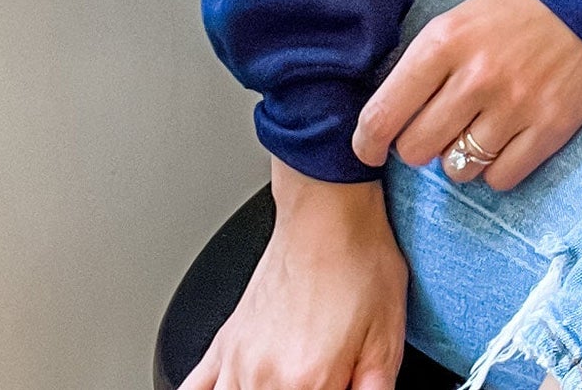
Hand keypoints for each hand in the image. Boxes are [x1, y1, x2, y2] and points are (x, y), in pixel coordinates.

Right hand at [179, 160, 406, 389]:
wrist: (328, 208)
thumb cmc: (359, 260)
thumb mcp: (386, 337)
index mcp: (308, 383)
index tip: (340, 386)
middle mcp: (264, 377)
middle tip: (323, 378)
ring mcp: (239, 361)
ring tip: (287, 382)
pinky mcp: (226, 342)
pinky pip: (195, 387)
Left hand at [351, 0, 581, 190]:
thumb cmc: (514, 11)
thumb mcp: (457, 20)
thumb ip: (423, 65)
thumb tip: (388, 118)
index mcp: (444, 42)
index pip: (384, 113)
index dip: (367, 142)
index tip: (368, 150)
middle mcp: (475, 77)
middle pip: (416, 150)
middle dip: (418, 146)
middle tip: (434, 128)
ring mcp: (514, 106)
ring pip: (457, 170)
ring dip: (460, 157)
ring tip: (476, 129)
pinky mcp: (549, 128)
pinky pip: (500, 179)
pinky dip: (496, 169)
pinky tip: (504, 140)